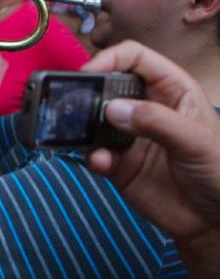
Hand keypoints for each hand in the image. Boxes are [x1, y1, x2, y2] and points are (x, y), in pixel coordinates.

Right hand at [85, 40, 219, 241]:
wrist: (214, 220)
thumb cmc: (219, 172)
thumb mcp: (196, 141)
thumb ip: (156, 121)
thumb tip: (112, 109)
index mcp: (170, 89)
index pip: (134, 58)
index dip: (110, 59)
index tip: (88, 72)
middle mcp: (145, 106)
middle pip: (106, 84)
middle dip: (88, 91)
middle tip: (73, 103)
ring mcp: (128, 134)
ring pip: (93, 118)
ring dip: (83, 125)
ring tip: (80, 135)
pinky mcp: (117, 162)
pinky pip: (93, 152)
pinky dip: (92, 156)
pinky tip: (102, 163)